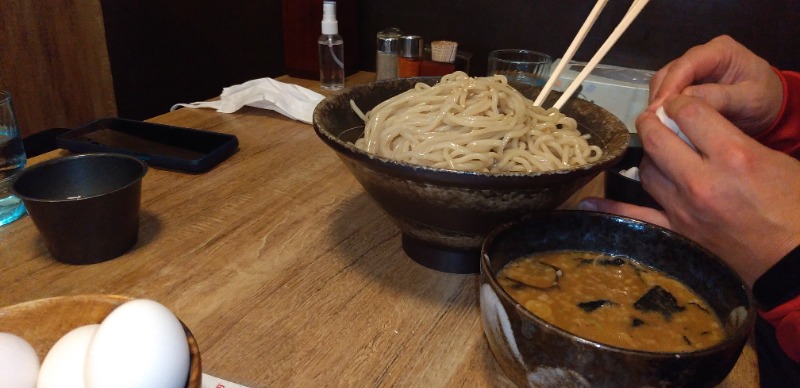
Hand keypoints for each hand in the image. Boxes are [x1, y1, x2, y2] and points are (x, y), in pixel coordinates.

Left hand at [582, 95, 799, 286]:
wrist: (798, 262)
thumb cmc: (797, 207)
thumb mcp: (776, 160)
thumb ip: (735, 139)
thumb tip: (702, 126)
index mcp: (734, 156)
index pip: (688, 111)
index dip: (682, 102)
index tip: (684, 105)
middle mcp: (702, 181)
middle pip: (656, 137)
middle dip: (654, 121)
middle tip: (658, 119)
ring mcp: (684, 209)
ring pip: (646, 170)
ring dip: (649, 157)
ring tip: (660, 152)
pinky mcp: (677, 234)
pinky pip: (634, 218)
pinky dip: (610, 210)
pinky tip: (587, 204)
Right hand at [648, 35, 782, 136]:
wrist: (771, 106)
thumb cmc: (764, 101)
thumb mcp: (749, 100)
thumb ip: (719, 98)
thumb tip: (683, 99)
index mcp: (720, 51)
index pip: (686, 65)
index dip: (669, 87)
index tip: (657, 111)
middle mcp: (702, 55)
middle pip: (670, 72)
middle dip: (660, 97)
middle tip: (654, 123)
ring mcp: (692, 68)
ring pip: (663, 81)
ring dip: (658, 103)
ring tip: (658, 125)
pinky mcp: (686, 82)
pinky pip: (667, 92)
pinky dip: (663, 106)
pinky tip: (664, 122)